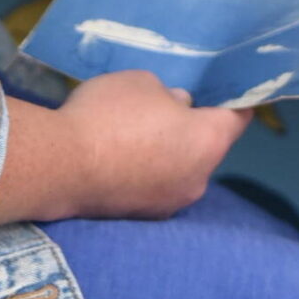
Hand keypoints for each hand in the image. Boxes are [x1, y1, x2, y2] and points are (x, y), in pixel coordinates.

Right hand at [0, 69, 251, 226]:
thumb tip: (175, 110)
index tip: (224, 91)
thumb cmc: (109, 115)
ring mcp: (171, 204)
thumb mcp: (142, 82)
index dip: (234, 100)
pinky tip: (115, 158)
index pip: (238, 118)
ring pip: (179, 169)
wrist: (59, 166)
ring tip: (131, 135)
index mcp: (208, 142)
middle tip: (161, 108)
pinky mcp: (143, 217)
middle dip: (190, 128)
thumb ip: (169, 95)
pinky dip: (144, 172)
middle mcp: (199, 180)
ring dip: (166, 153)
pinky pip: (154, 186)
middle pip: (206, 146)